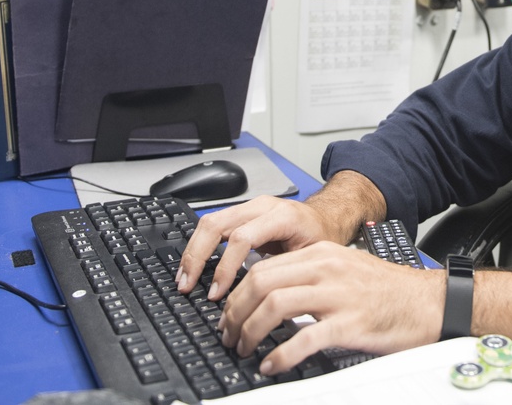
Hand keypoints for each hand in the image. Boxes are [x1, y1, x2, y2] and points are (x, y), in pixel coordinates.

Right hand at [177, 195, 329, 299]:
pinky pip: (214, 224)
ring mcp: (250, 207)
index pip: (243, 238)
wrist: (327, 218)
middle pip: (218, 224)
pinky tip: (193, 266)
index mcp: (282, 217)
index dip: (225, 267)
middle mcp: (262, 207)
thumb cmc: (322, 239)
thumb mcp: (312, 259)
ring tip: (185, 278)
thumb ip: (286, 275)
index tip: (217, 293)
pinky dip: (199, 246)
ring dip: (192, 252)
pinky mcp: (242, 213)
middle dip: (198, 257)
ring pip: (210, 222)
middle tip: (188, 285)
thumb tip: (260, 304)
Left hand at [217, 241, 445, 374]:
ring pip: (275, 305)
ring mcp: (338, 295)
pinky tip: (271, 364)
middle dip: (235, 312)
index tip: (228, 314)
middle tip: (229, 334)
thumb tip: (272, 296)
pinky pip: (304, 338)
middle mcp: (327, 269)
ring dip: (250, 331)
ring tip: (244, 349)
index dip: (237, 294)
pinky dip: (280, 354)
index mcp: (322, 254)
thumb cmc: (390, 292)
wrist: (429, 302)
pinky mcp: (350, 323)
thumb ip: (311, 277)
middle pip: (261, 283)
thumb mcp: (346, 269)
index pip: (263, 267)